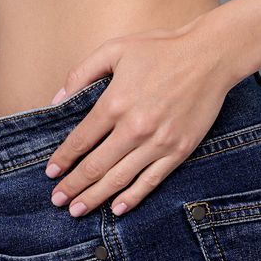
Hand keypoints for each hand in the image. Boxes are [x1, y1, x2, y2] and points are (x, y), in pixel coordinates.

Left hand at [42, 16, 239, 218]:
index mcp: (115, 103)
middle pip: (96, 166)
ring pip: (120, 179)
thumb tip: (56, 100)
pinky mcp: (180, 151)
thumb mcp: (114, 49)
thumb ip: (81, 74)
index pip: (81, 140)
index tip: (50, 172)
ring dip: (96, 197)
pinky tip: (117, 208)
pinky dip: (133, 197)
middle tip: (57, 201)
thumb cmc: (160, 49)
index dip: (63, 159)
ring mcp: (159, 143)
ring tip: (78, 211)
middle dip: (73, 186)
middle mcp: (135, 128)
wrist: (210, 56)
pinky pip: (152, 180)